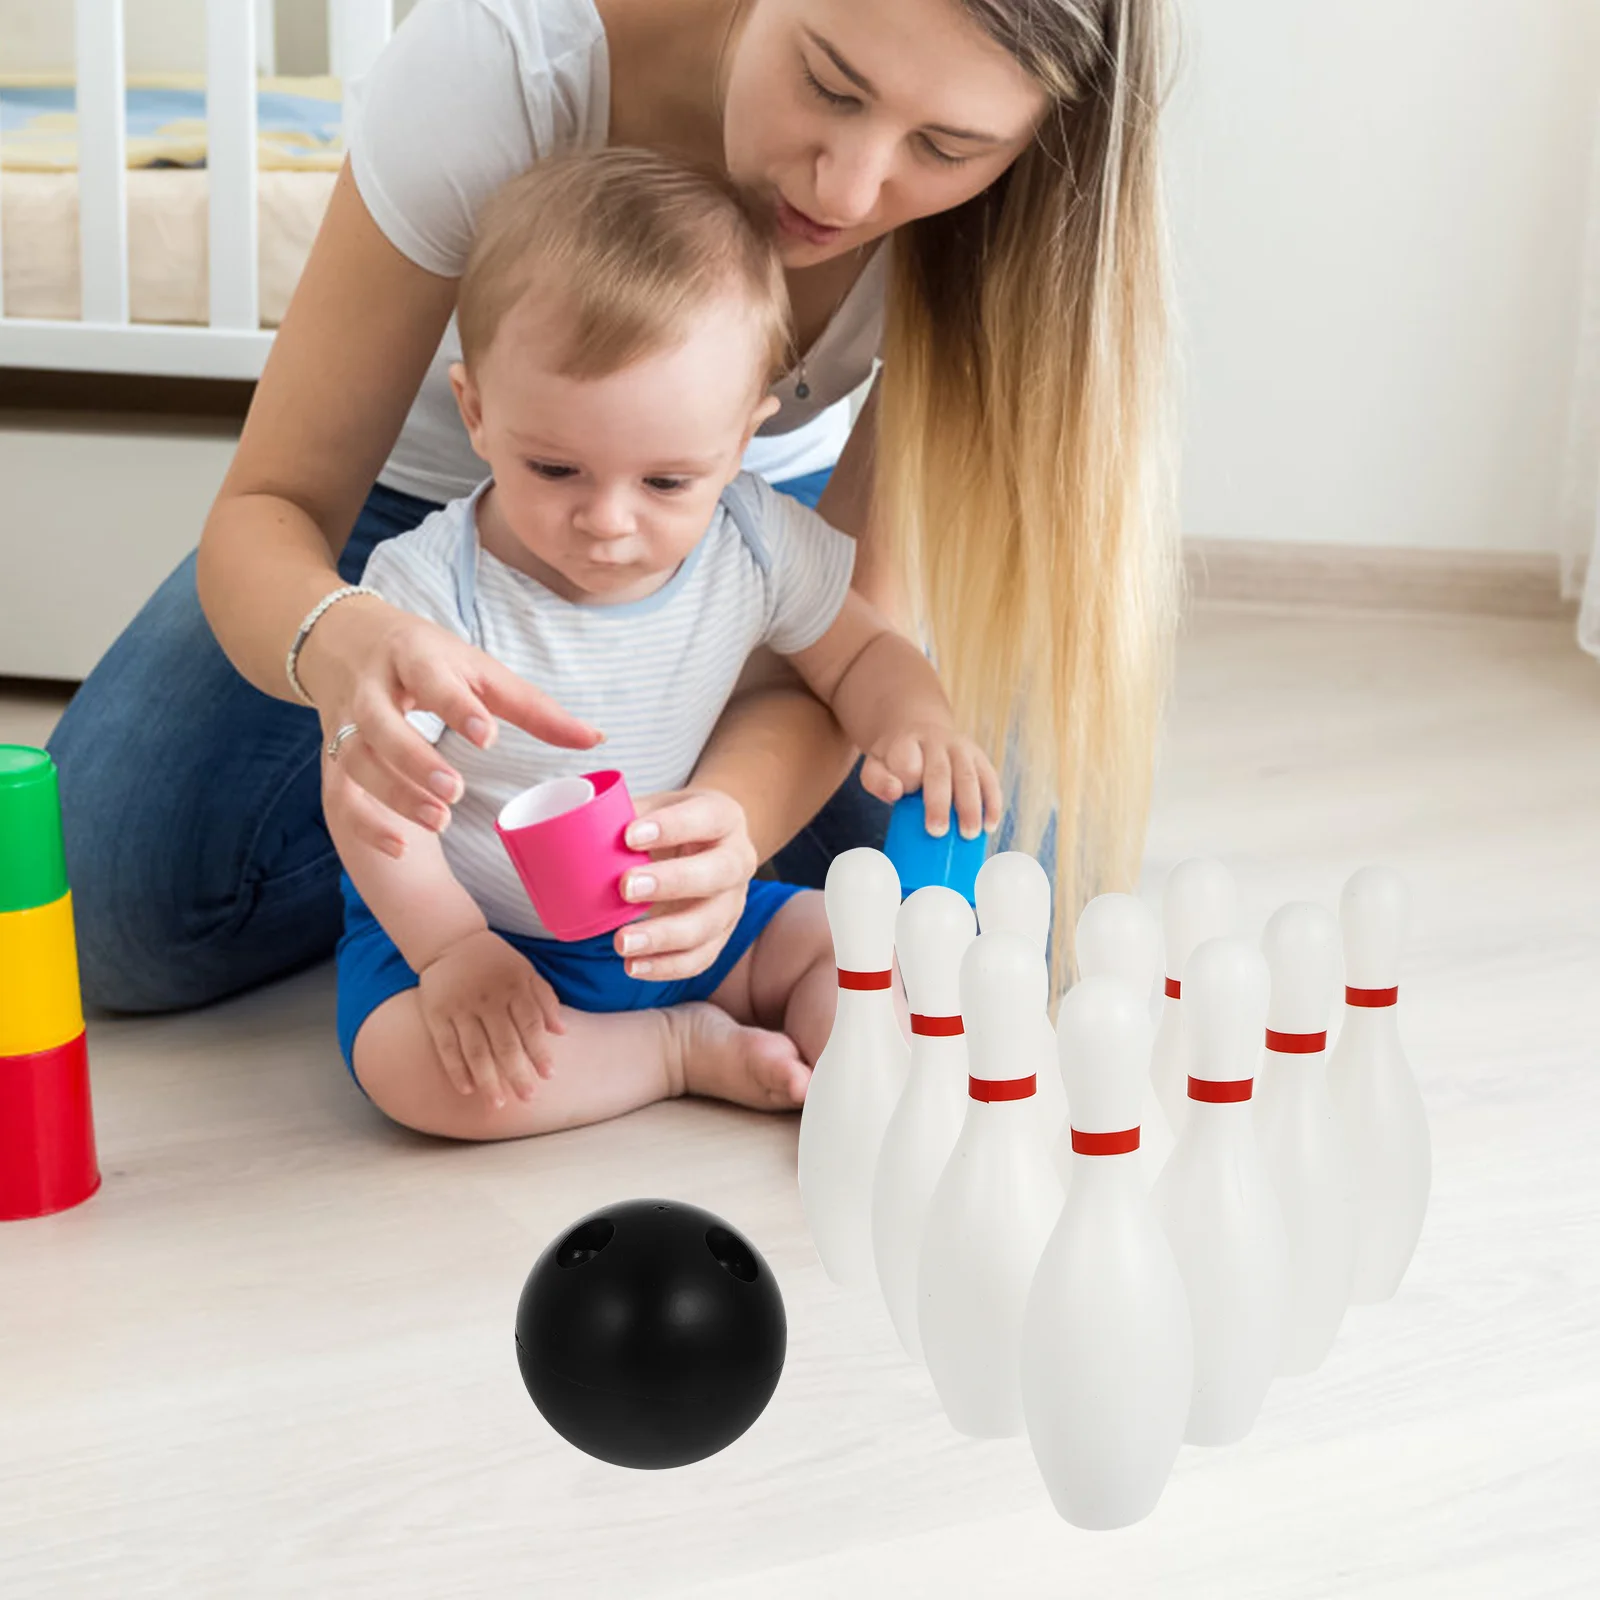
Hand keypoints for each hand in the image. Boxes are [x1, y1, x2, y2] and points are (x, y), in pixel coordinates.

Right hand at [301, 596, 603, 856]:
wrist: (345, 641)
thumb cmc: (428, 659)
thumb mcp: (481, 670)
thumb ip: (535, 708)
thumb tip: (596, 739)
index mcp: (414, 656)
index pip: (432, 678)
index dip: (457, 707)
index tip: (487, 736)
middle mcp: (372, 687)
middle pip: (381, 724)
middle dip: (414, 759)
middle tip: (456, 792)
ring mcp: (345, 721)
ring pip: (356, 760)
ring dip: (394, 794)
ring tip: (440, 821)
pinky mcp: (332, 754)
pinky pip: (339, 793)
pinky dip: (365, 823)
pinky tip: (400, 848)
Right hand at [416, 929, 565, 1108]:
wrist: (450, 940)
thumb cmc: (495, 960)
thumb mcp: (526, 970)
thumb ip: (545, 999)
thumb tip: (562, 1032)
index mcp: (514, 987)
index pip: (530, 1025)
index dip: (540, 1051)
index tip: (549, 1075)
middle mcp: (487, 1000)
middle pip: (505, 1043)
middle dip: (517, 1073)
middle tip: (528, 1098)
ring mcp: (460, 1008)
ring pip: (476, 1051)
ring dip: (488, 1080)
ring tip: (498, 1104)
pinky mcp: (436, 1015)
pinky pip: (447, 1047)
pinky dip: (456, 1070)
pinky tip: (468, 1089)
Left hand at [611, 788, 758, 981]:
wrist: (711, 844)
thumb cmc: (675, 824)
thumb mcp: (659, 806)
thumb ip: (627, 814)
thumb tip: (577, 824)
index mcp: (724, 818)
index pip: (706, 818)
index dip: (672, 827)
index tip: (630, 836)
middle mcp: (738, 860)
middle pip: (717, 874)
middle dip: (671, 883)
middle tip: (626, 887)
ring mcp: (732, 903)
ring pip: (708, 925)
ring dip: (664, 937)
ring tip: (622, 942)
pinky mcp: (721, 935)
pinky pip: (700, 958)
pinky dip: (666, 966)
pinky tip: (633, 966)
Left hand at [859, 726, 1003, 839]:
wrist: (921, 732)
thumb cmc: (897, 760)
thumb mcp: (876, 765)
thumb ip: (877, 779)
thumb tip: (895, 792)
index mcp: (908, 742)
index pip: (908, 759)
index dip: (908, 776)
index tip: (906, 794)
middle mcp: (937, 742)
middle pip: (940, 772)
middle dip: (940, 803)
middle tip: (937, 832)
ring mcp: (962, 749)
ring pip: (969, 776)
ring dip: (971, 807)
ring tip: (969, 834)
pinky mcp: (980, 759)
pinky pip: (990, 780)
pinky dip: (992, 804)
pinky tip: (990, 825)